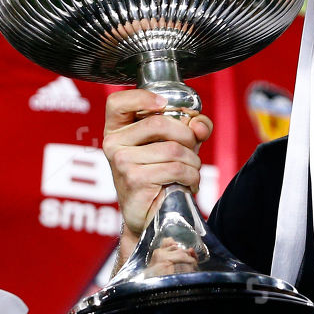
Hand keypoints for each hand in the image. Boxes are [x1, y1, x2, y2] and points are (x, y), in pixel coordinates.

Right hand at [103, 89, 212, 239]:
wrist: (149, 216)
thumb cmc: (161, 175)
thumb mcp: (175, 143)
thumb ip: (192, 127)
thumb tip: (200, 125)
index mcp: (117, 129)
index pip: (118, 101)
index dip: (142, 97)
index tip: (163, 104)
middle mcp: (113, 144)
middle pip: (160, 124)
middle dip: (187, 137)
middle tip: (191, 151)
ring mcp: (122, 162)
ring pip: (173, 149)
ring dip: (193, 162)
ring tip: (190, 172)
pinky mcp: (135, 180)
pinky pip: (175, 169)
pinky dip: (191, 176)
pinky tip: (188, 183)